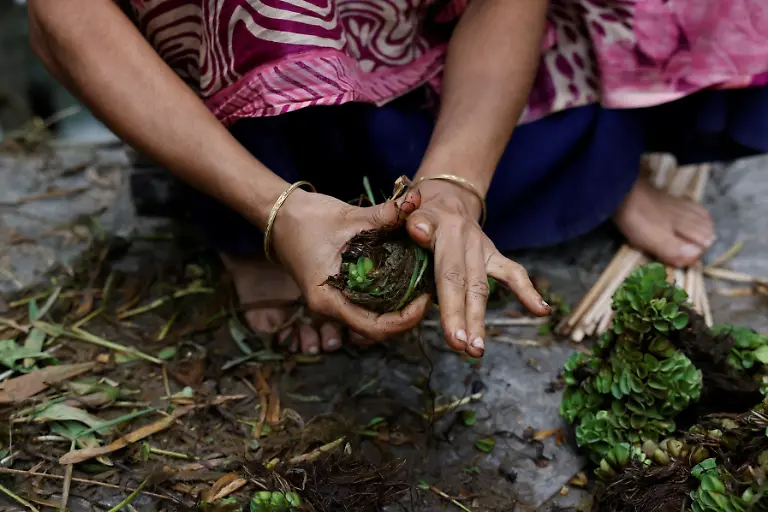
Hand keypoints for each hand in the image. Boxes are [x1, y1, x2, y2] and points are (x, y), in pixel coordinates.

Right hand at [269, 188, 430, 340]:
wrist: (279, 216)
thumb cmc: (307, 219)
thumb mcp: (348, 217)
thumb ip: (383, 215)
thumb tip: (415, 202)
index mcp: (328, 300)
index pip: (374, 328)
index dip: (405, 320)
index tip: (424, 299)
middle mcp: (331, 308)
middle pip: (377, 329)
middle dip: (406, 316)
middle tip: (427, 292)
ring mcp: (334, 302)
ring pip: (373, 320)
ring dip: (398, 309)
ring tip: (419, 287)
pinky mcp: (338, 292)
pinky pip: (366, 306)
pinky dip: (386, 298)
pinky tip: (403, 279)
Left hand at [405, 179, 550, 357]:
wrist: (446, 193)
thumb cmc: (420, 208)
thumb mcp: (412, 207)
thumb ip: (414, 218)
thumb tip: (419, 229)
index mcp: (445, 230)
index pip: (449, 273)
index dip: (451, 307)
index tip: (453, 337)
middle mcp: (467, 240)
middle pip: (469, 285)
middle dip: (466, 319)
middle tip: (464, 349)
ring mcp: (483, 248)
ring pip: (483, 287)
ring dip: (479, 319)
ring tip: (477, 351)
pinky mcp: (493, 254)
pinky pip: (513, 272)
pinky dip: (528, 291)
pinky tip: (542, 310)